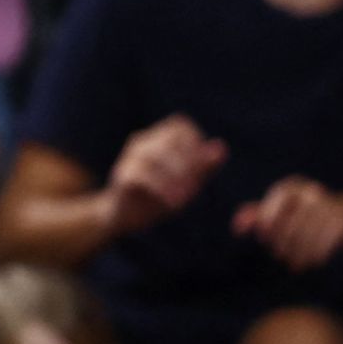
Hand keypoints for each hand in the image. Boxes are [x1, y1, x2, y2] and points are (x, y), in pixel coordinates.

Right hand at [103, 114, 226, 235]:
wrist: (126, 217)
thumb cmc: (159, 196)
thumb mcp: (188, 183)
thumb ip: (204, 167)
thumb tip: (221, 147)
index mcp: (159, 139)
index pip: (181, 126)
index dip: (195, 144)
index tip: (200, 169)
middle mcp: (142, 142)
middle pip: (169, 141)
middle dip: (186, 165)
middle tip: (193, 190)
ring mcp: (129, 157)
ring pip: (154, 156)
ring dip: (174, 178)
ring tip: (184, 200)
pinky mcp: (121, 176)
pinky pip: (141, 176)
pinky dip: (160, 189)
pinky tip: (171, 204)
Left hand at [233, 176, 342, 270]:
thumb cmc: (298, 215)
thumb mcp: (276, 212)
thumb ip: (254, 217)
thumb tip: (236, 228)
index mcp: (289, 188)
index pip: (275, 203)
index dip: (267, 219)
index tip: (263, 237)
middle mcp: (309, 192)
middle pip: (291, 221)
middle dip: (282, 242)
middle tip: (279, 255)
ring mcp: (328, 205)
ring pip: (308, 234)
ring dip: (300, 253)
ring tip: (293, 265)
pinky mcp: (342, 220)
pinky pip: (326, 241)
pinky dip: (317, 254)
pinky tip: (312, 263)